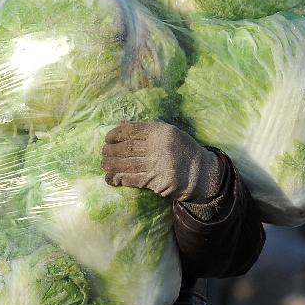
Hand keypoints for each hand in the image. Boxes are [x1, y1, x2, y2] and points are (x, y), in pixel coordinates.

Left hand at [101, 121, 221, 202]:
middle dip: (111, 151)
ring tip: (104, 164)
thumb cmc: (181, 150)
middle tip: (103, 153)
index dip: (115, 134)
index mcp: (161, 131)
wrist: (201, 173)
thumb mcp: (168, 133)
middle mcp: (159, 146)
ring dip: (112, 165)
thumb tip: (120, 124)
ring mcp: (158, 164)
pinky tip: (111, 179)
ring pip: (127, 164)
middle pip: (127, 148)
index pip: (132, 130)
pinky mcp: (157, 181)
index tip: (108, 138)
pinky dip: (119, 179)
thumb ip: (146, 129)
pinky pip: (133, 179)